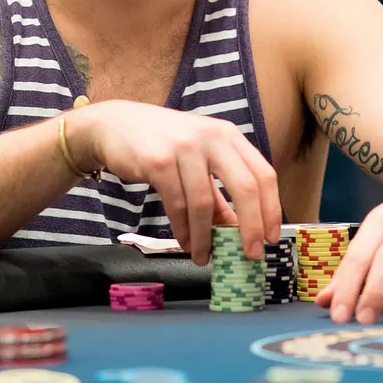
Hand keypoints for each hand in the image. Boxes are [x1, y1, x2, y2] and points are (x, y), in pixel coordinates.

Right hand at [70, 99, 282, 264]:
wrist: (112, 126)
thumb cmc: (160, 143)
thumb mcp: (196, 161)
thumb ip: (217, 193)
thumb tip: (237, 230)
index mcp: (227, 135)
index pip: (262, 174)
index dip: (271, 208)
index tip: (270, 237)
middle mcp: (210, 137)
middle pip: (245, 187)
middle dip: (251, 227)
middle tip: (250, 254)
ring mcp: (183, 148)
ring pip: (205, 203)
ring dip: (206, 237)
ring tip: (203, 256)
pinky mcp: (158, 162)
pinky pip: (178, 205)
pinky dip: (184, 230)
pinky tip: (186, 243)